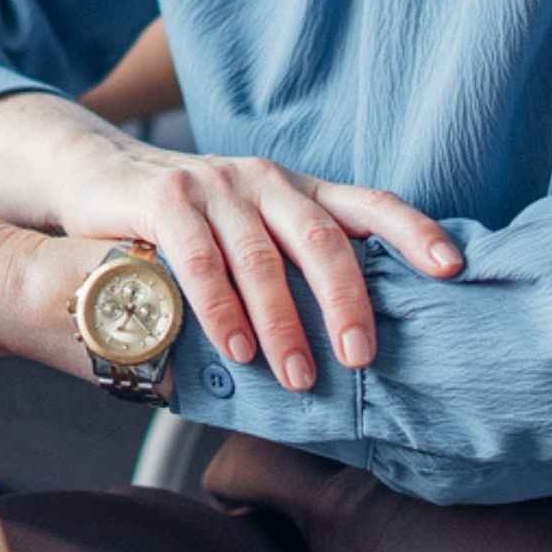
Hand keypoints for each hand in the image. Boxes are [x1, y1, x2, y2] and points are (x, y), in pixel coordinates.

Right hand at [0, 98, 457, 392]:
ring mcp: (215, 185)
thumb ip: (292, 267)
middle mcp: (265, 180)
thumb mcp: (250, 232)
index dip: (415, 233)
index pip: (370, 204)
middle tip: (361, 357)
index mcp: (298, 190)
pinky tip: (234, 349)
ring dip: (282, 322)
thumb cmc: (188, 224)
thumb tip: (353, 347)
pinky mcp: (166, 197)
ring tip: (298, 377)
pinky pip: (200, 258)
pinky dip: (221, 307)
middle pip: (323, 237)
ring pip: (262, 256)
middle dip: (348, 301)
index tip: (452, 270)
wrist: (98, 174)